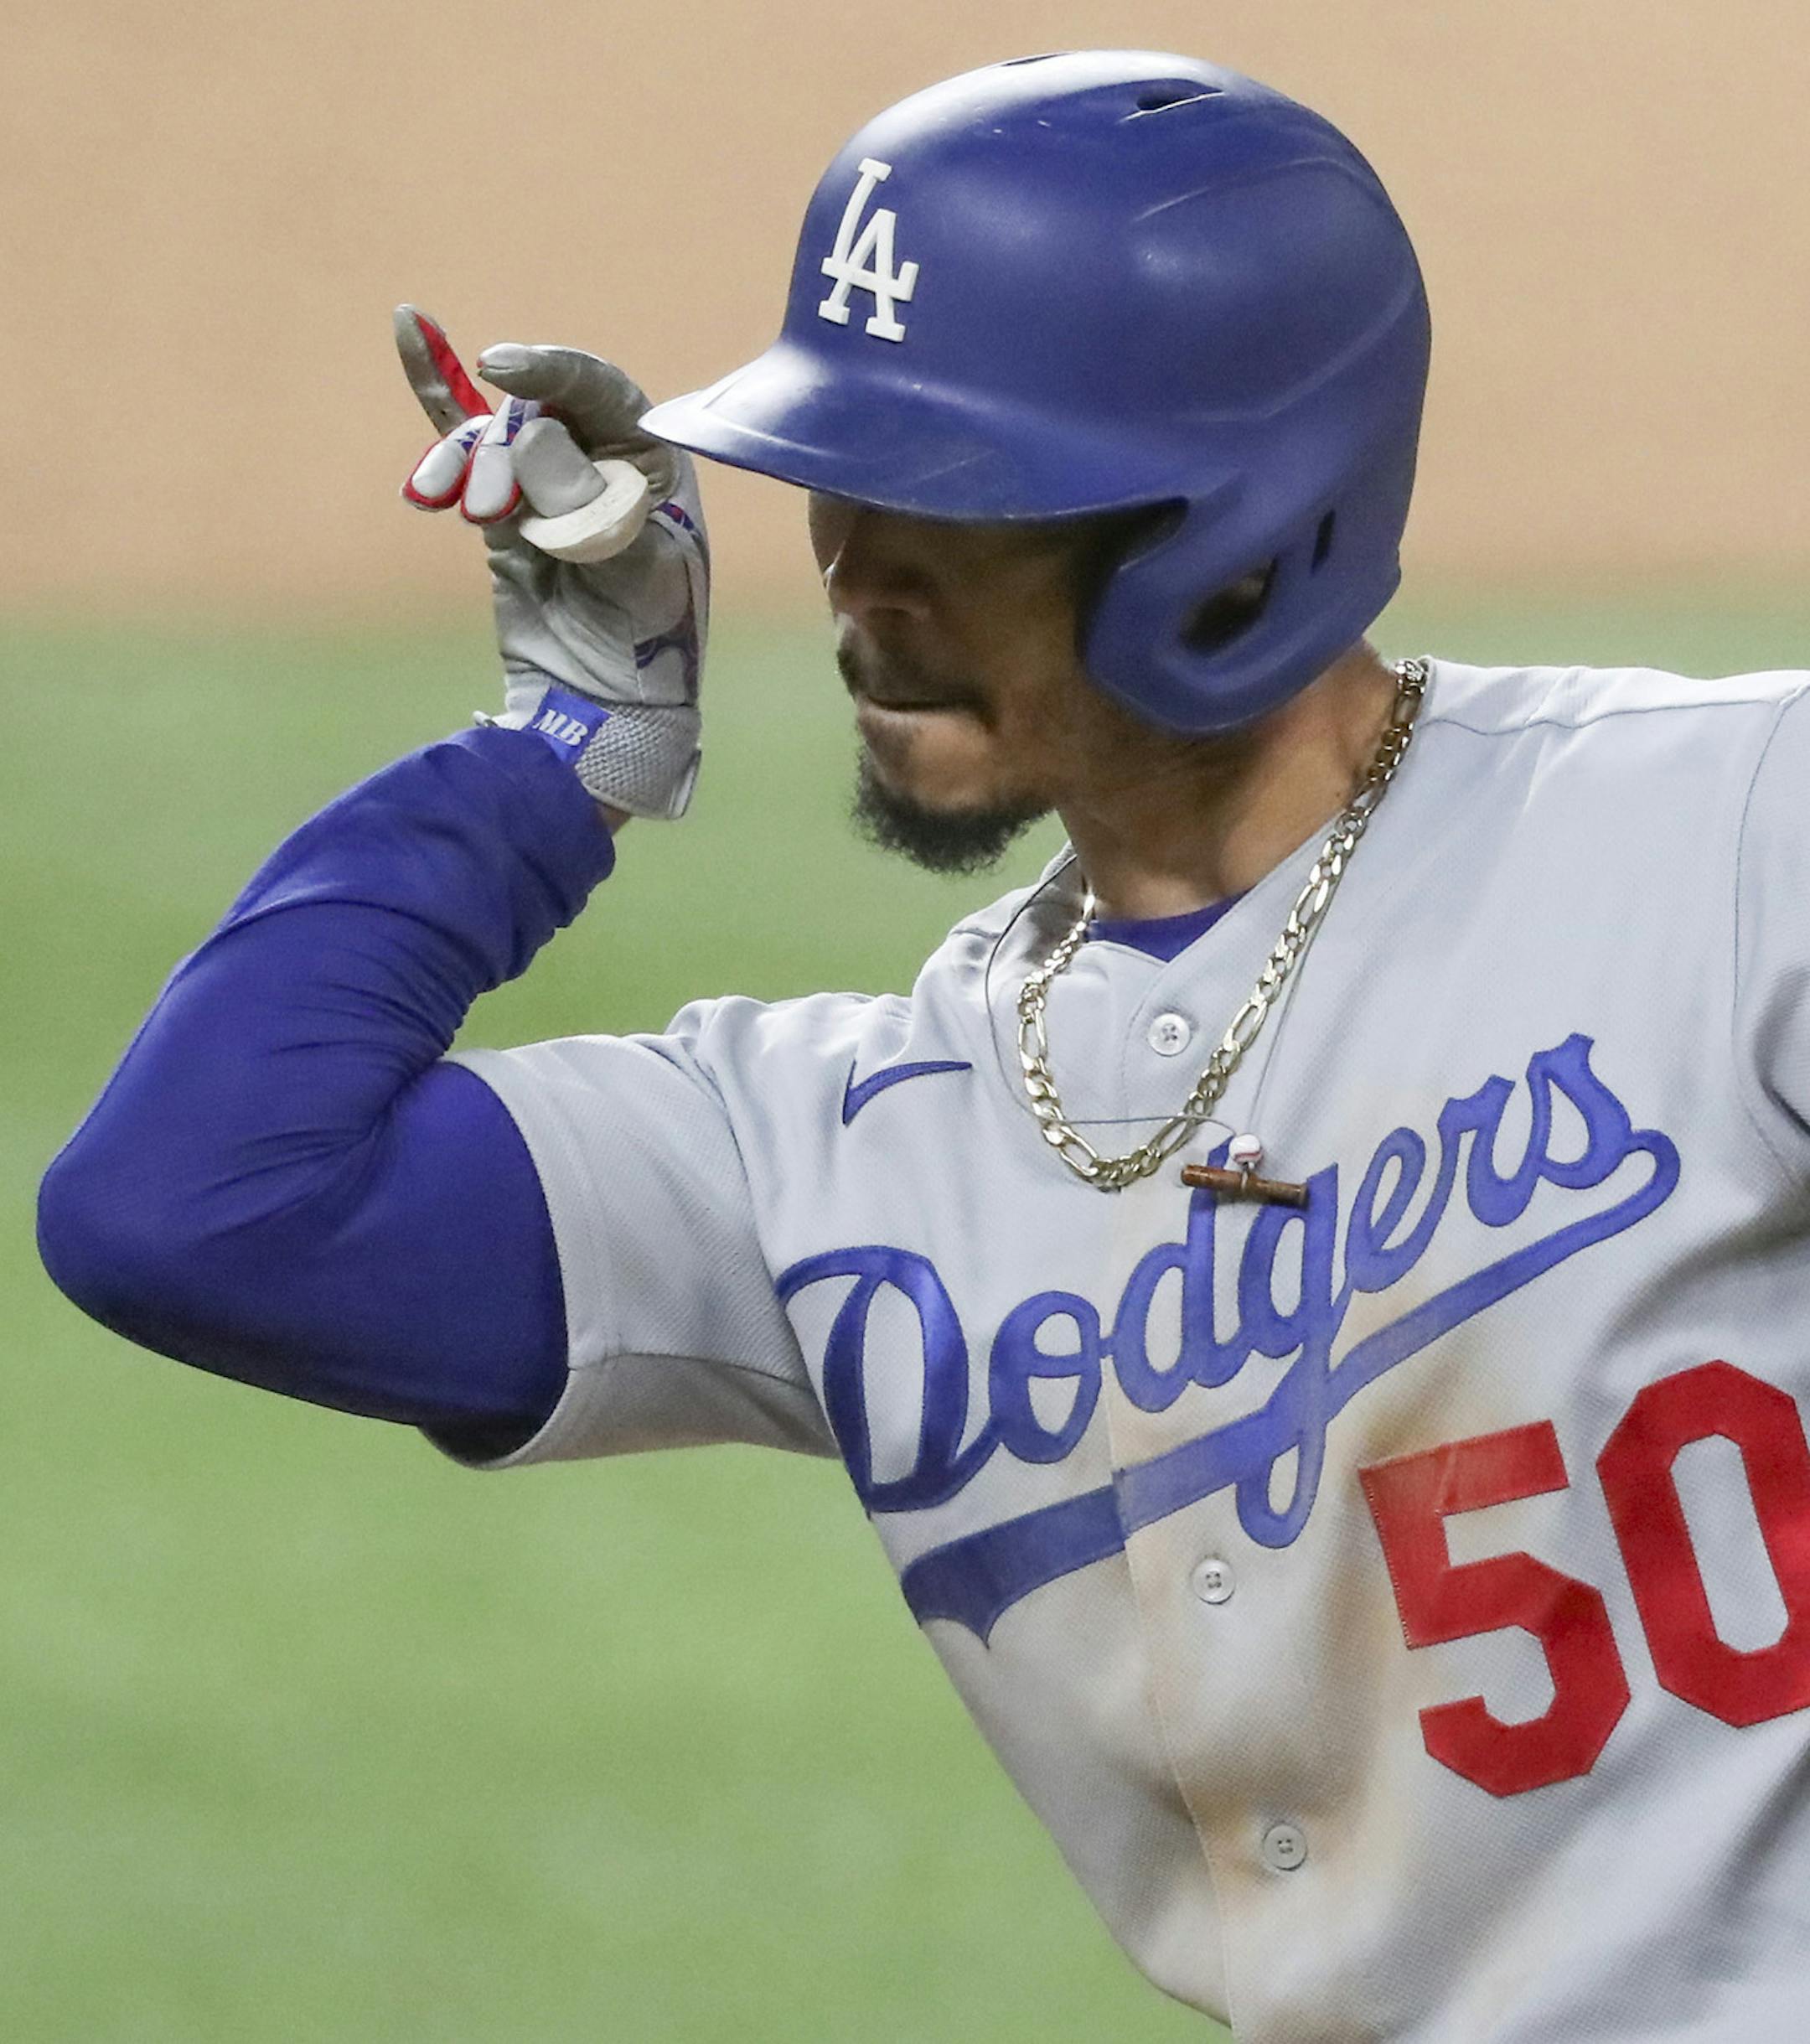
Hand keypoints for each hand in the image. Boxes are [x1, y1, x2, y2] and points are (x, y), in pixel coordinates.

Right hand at [395, 307, 708, 819]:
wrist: (603, 705)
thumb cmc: (643, 643)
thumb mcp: (633, 576)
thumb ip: (588, 508)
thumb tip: (533, 436)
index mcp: (653, 463)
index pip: (600, 391)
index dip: (551, 372)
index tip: (502, 368)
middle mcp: (604, 458)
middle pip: (537, 412)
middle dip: (503, 449)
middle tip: (488, 506)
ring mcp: (551, 480)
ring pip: (494, 438)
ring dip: (467, 465)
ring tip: (457, 509)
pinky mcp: (506, 508)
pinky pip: (469, 446)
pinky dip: (439, 397)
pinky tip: (411, 330)